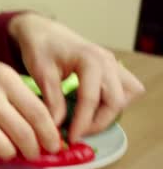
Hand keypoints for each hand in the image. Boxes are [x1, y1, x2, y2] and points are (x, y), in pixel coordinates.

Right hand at [0, 38, 59, 159]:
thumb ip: (16, 91)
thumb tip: (39, 119)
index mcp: (4, 77)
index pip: (38, 113)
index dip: (50, 134)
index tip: (53, 143)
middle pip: (24, 135)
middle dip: (34, 150)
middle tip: (35, 153)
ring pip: (2, 147)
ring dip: (11, 154)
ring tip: (11, 150)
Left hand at [9, 13, 144, 141]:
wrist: (41, 31)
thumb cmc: (40, 47)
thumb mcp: (41, 73)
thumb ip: (51, 100)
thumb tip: (57, 127)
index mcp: (89, 59)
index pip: (91, 99)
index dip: (82, 122)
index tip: (71, 138)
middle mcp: (107, 61)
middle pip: (116, 101)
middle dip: (98, 122)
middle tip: (77, 132)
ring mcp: (112, 63)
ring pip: (128, 95)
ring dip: (110, 111)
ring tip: (86, 120)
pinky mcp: (112, 68)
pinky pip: (126, 89)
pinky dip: (114, 102)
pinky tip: (92, 108)